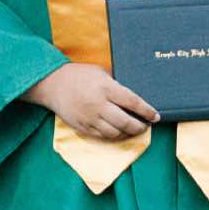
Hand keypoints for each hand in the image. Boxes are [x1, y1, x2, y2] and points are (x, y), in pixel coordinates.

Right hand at [25, 62, 158, 139]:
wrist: (53, 84)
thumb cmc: (79, 75)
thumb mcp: (100, 72)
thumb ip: (116, 85)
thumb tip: (133, 98)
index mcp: (106, 88)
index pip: (133, 102)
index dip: (147, 111)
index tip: (155, 116)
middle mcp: (99, 105)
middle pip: (126, 122)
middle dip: (139, 126)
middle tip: (145, 125)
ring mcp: (90, 118)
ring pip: (115, 133)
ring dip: (127, 133)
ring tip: (133, 129)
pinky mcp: (83, 127)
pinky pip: (102, 136)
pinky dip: (113, 136)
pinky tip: (118, 132)